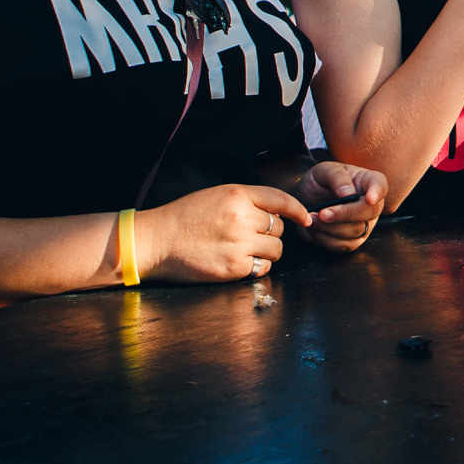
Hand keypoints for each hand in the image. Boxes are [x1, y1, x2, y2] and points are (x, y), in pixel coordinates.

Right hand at [140, 184, 312, 283]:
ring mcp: (239, 243)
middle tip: (250, 236)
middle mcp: (241, 217)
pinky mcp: (234, 267)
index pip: (280, 200)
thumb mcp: (217, 196)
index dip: (297, 209)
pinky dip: (256, 267)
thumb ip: (247, 201)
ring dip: (266, 251)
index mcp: (237, 195)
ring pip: (276, 249)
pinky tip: (237, 261)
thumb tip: (278, 212)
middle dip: (270, 233)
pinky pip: (262, 268)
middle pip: (279, 227)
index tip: (306, 218)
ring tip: (244, 249)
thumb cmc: (186, 217)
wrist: (157, 241)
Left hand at [295, 161, 384, 253]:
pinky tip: (314, 227)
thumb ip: (337, 177)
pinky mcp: (353, 241)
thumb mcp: (324, 171)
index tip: (370, 199)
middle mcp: (371, 205)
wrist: (307, 200)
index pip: (380, 184)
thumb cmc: (320, 182)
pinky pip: (343, 245)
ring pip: (355, 232)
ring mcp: (365, 225)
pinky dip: (324, 238)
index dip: (377, 192)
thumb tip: (348, 193)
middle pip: (370, 212)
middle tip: (322, 213)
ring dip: (329, 227)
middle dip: (345, 214)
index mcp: (367, 181)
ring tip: (311, 218)